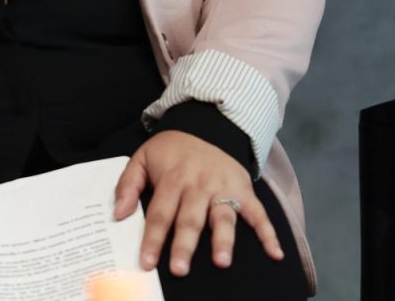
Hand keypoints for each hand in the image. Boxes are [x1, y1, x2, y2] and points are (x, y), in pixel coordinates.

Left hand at [113, 130, 283, 276]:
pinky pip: (258, 213)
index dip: (154, 238)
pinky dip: (268, 233)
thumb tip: (119, 214)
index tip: (147, 262)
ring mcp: (223, 188)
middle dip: (185, 245)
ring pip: (223, 216)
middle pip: (191, 219)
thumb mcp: (142, 157)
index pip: (161, 212)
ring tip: (221, 261)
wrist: (207, 124)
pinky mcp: (243, 189)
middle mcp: (199, 185)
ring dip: (223, 240)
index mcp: (173, 179)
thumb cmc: (172, 149)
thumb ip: (128, 184)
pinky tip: (275, 253)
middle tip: (179, 269)